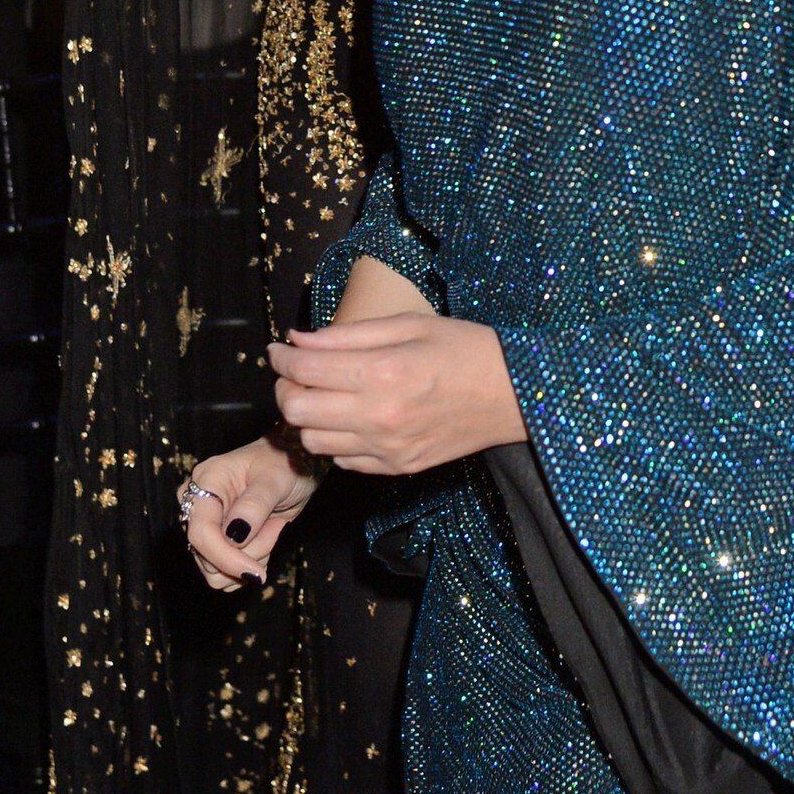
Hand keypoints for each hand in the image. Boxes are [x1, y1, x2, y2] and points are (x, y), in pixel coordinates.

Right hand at [178, 429, 320, 592]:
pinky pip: (227, 572)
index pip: (201, 532)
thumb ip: (254, 506)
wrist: (293, 465)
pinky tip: (265, 535)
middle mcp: (197, 506)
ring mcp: (206, 526)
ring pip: (217, 570)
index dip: (224, 557)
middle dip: (247, 553)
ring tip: (272, 526)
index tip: (255, 573)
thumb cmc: (285, 465)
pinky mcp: (217, 541)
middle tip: (276, 526)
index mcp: (205, 482)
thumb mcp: (276, 480)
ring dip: (253, 557)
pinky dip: (252, 561)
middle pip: (206, 557)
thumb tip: (233, 537)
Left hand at [270, 316, 528, 475]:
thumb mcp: (409, 325)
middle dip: (284, 387)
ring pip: (312, 441)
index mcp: (382, 372)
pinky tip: (350, 417)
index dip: (281, 357)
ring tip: (323, 394)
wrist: (514, 395)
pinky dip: (334, 439)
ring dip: (307, 416)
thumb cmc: (465, 349)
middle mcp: (379, 416)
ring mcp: (387, 449)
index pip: (304, 370)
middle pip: (295, 411)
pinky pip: (342, 460)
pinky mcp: (397, 468)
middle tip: (296, 371)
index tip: (279, 348)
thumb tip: (298, 340)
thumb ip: (348, 334)